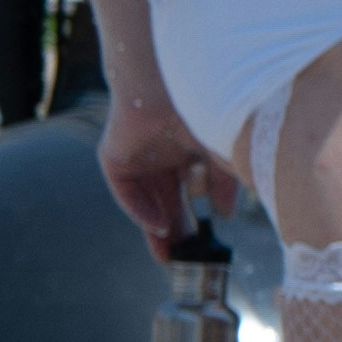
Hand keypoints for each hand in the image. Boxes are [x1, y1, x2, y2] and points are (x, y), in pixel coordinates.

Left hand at [97, 90, 232, 244]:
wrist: (181, 82)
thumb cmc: (210, 108)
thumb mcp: (226, 153)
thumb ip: (226, 183)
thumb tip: (224, 214)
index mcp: (189, 150)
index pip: (190, 193)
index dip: (198, 219)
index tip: (206, 246)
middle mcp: (162, 153)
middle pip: (167, 201)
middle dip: (177, 231)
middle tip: (185, 260)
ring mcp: (137, 154)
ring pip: (146, 200)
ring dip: (157, 228)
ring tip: (169, 254)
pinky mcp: (114, 155)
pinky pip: (124, 190)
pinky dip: (140, 209)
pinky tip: (157, 224)